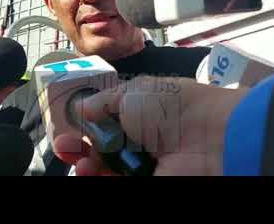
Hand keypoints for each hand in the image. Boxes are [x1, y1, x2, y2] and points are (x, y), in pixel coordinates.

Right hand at [53, 76, 247, 175]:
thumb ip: (103, 101)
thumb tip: (81, 107)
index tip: (67, 131)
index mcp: (139, 114)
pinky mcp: (148, 182)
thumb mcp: (131, 92)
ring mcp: (145, 165)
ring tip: (79, 162)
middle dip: (79, 150)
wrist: (208, 135)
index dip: (84, 128)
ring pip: (106, 170)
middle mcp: (140, 141)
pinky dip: (98, 178)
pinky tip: (87, 172)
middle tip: (65, 148)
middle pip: (102, 150)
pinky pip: (117, 182)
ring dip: (86, 167)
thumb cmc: (170, 105)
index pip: (105, 124)